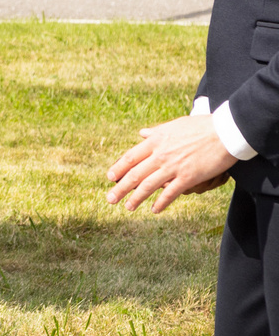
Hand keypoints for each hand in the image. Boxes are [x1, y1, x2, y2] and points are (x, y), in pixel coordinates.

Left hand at [108, 114, 235, 212]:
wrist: (226, 131)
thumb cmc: (202, 126)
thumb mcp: (174, 125)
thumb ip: (156, 131)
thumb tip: (142, 133)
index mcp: (155, 140)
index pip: (130, 157)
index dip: (118, 168)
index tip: (110, 177)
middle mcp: (160, 154)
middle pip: (134, 174)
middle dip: (120, 188)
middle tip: (110, 199)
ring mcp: (173, 167)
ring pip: (148, 185)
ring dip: (136, 198)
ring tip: (128, 207)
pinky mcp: (188, 177)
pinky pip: (170, 193)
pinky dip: (161, 203)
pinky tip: (154, 210)